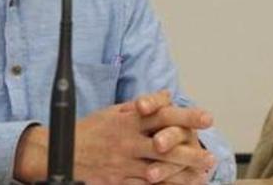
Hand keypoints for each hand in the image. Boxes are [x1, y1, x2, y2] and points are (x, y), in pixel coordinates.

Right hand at [12, 95, 211, 184]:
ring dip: (182, 173)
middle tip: (210, 155)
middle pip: (164, 145)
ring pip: (158, 169)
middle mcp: (128, 141)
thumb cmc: (91, 130)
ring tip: (202, 174)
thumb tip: (166, 96)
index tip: (207, 118)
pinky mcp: (119, 180)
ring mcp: (124, 162)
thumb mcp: (114, 111)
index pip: (162, 115)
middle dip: (189, 151)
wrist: (62, 152)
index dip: (185, 116)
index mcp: (128, 120)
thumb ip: (141, 105)